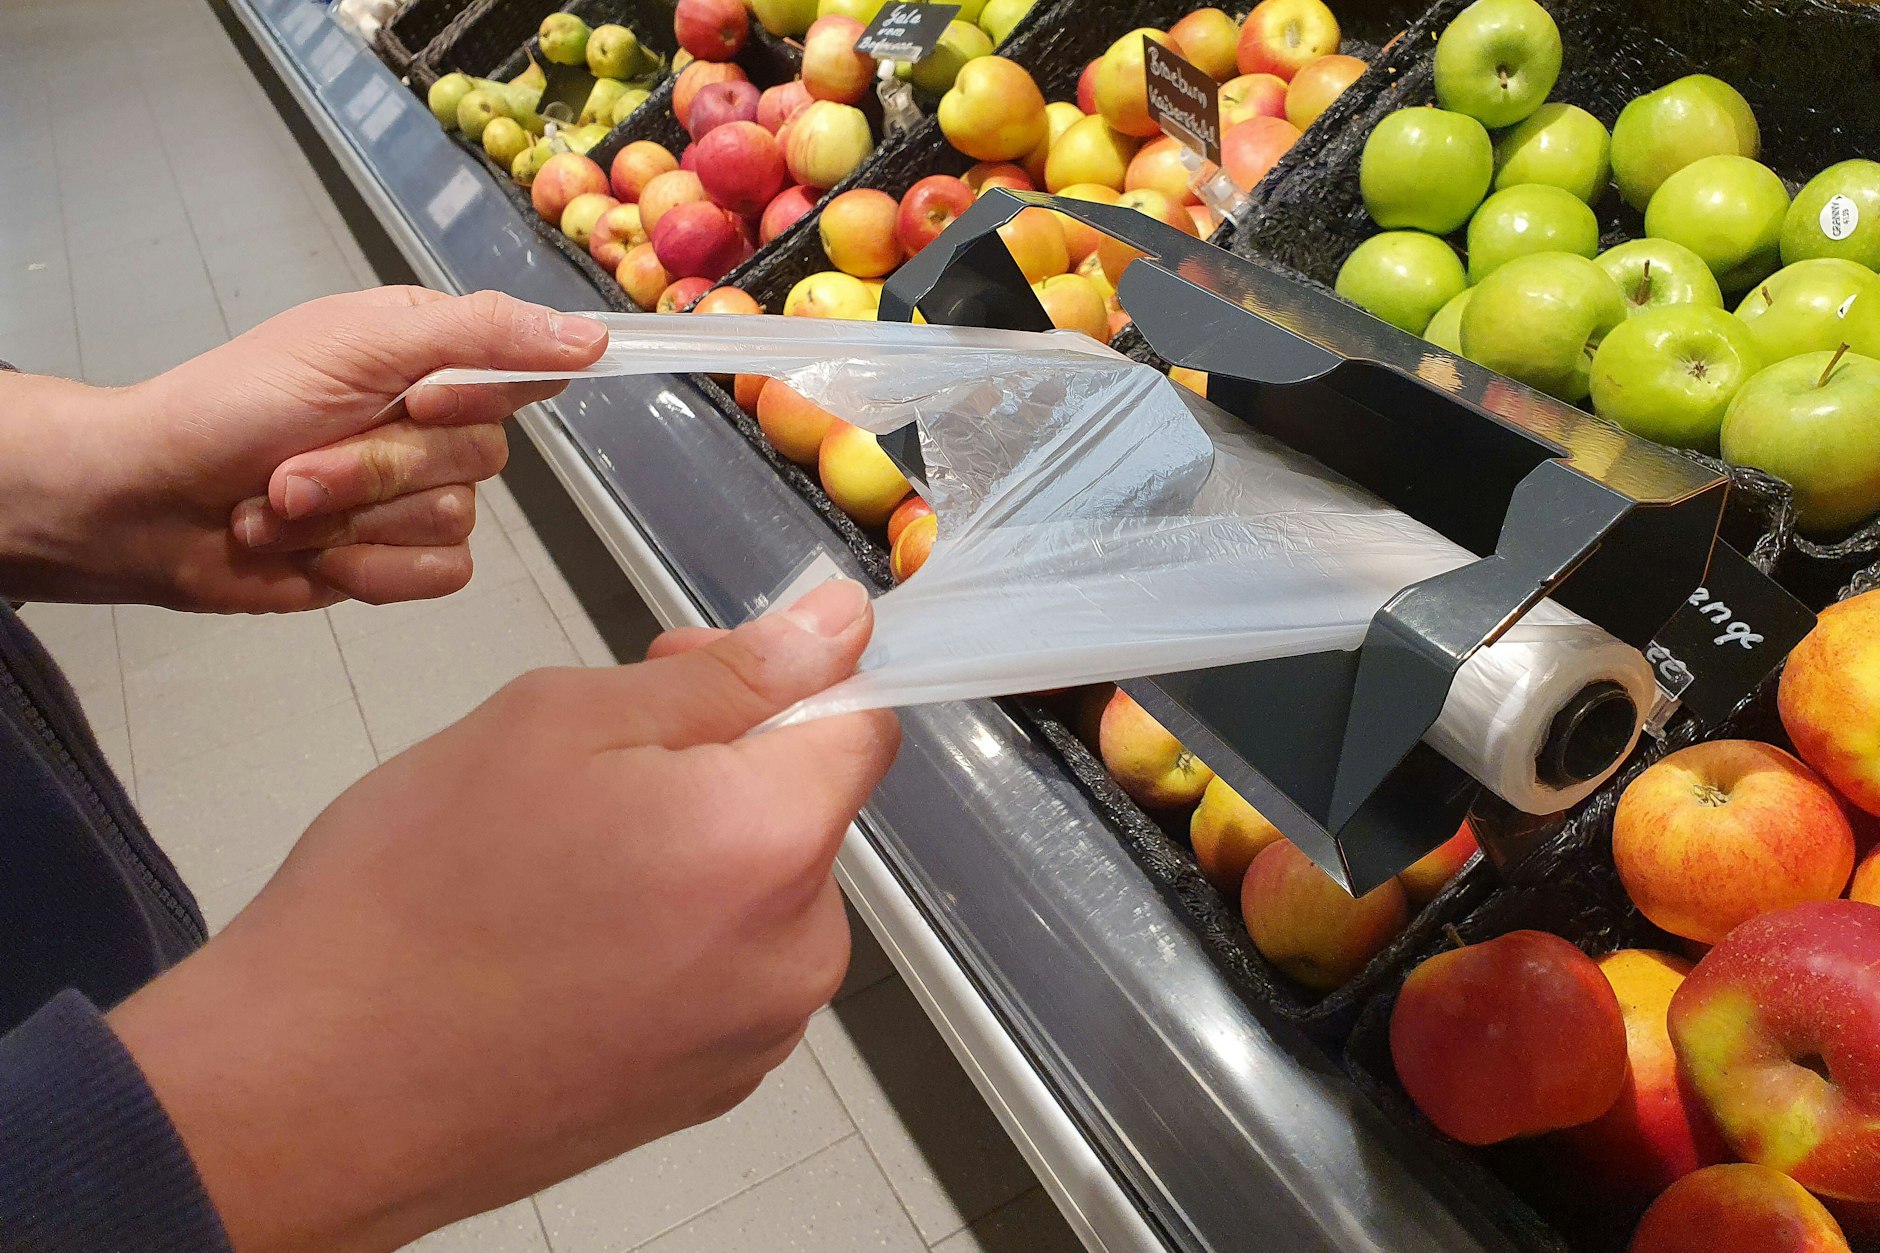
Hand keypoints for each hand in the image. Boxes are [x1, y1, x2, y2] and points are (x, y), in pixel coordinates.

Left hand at [0, 287, 605, 610]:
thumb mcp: (358, 345)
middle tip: (297, 461)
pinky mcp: (396, 561)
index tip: (412, 402)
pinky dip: (369, 569)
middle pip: (481, 459)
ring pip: (456, 521)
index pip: (522, 369)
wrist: (146, 504)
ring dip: (353, 520)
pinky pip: (440, 574)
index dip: (473, 397)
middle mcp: (432, 422)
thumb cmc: (232, 407)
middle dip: (375, 470)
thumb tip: (592, 337)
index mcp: (428, 353)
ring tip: (283, 504)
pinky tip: (312, 553)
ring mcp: (413, 496)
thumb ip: (481, 335)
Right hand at [108, 579, 898, 1252]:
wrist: (311, 1091)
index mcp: (772, 843)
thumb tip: (837, 628)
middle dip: (724, 762)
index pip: (864, 723)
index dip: (791, 675)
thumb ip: (726, 675)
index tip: (708, 668)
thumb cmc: (413, 896)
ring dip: (691, 849)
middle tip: (591, 757)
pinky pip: (723, 968)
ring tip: (557, 858)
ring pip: (761, 890)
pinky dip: (667, 931)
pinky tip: (563, 931)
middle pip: (807, 809)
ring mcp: (755, 1034)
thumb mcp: (561, 721)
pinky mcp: (708, 1087)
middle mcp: (794, 953)